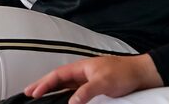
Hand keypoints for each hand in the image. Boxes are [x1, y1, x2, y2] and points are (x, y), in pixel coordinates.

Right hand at [24, 54, 162, 103]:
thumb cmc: (123, 72)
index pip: (57, 75)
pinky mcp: (93, 86)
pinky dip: (64, 94)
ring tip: (40, 96)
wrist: (140, 74)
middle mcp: (81, 72)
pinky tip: (61, 100)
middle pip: (57, 79)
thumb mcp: (103, 82)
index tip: (33, 92)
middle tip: (28, 93)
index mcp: (81, 67)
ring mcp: (86, 79)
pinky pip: (74, 90)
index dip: (44, 83)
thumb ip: (86, 91)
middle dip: (42, 85)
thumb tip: (70, 102)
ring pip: (65, 85)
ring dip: (52, 90)